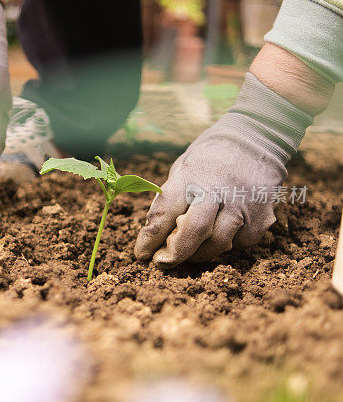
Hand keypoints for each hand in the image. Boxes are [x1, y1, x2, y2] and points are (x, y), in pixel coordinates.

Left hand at [135, 73, 312, 266]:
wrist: (258, 139)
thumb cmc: (210, 158)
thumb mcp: (184, 167)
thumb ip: (172, 199)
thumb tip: (155, 235)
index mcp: (191, 175)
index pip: (165, 212)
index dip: (150, 238)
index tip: (142, 253)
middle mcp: (218, 190)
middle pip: (193, 233)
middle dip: (174, 254)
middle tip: (162, 262)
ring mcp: (242, 205)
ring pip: (217, 245)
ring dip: (197, 254)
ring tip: (187, 251)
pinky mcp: (260, 219)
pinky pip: (237, 244)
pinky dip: (223, 245)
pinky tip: (216, 234)